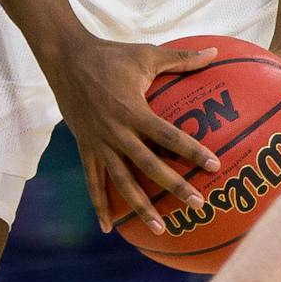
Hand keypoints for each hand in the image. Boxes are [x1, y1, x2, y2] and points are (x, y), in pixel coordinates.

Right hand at [39, 36, 223, 232]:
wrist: (65, 60)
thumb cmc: (111, 56)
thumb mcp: (147, 54)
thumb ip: (182, 59)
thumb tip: (216, 52)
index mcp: (133, 110)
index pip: (168, 135)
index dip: (192, 150)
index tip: (214, 165)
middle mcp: (116, 132)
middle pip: (149, 165)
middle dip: (174, 186)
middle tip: (198, 205)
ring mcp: (98, 143)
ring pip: (121, 182)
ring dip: (141, 207)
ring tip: (160, 229)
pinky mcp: (85, 148)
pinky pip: (92, 182)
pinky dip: (99, 205)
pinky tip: (108, 227)